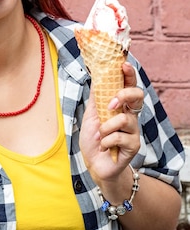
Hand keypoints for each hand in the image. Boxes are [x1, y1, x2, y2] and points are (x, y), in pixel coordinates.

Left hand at [80, 62, 143, 182]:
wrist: (94, 164)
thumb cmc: (94, 139)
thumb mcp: (91, 115)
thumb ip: (96, 97)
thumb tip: (95, 75)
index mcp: (121, 106)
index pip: (129, 86)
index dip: (129, 74)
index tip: (123, 64)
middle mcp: (131, 116)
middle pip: (138, 95)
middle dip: (124, 95)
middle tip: (110, 105)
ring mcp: (134, 130)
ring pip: (124, 119)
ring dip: (105, 128)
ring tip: (100, 136)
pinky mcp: (134, 145)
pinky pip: (119, 136)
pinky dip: (106, 141)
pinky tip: (104, 147)